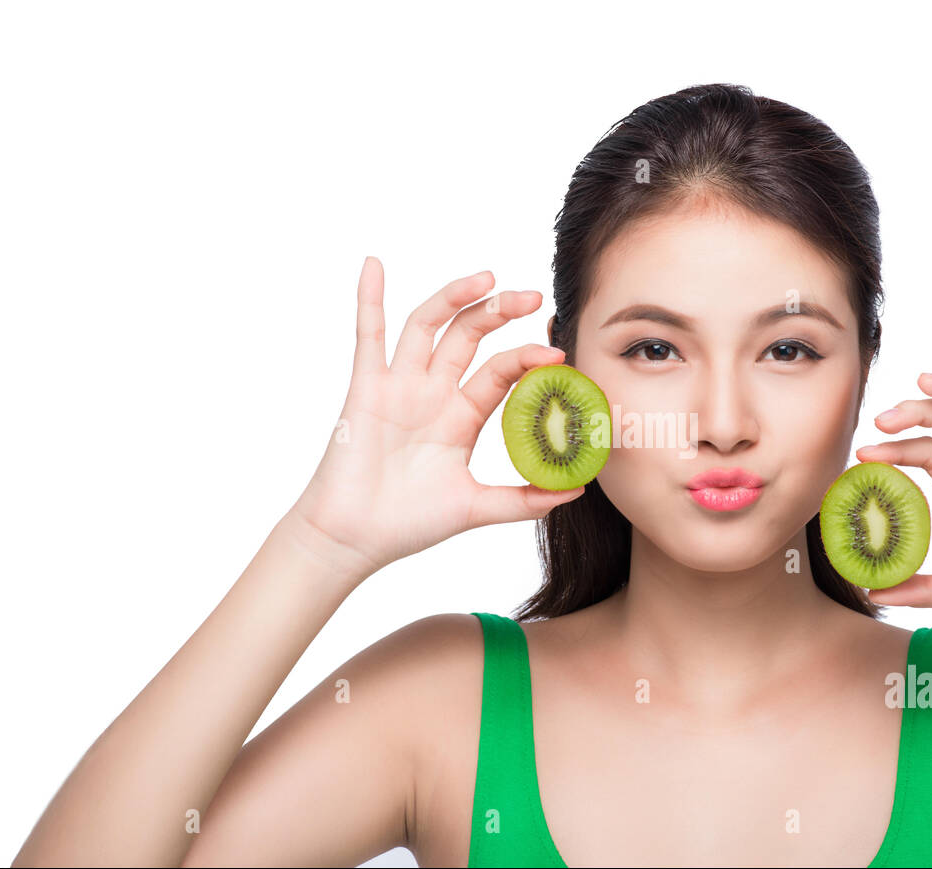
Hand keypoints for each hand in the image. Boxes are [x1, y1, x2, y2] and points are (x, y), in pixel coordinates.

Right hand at [288, 257, 582, 578]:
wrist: (356, 539)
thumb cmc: (409, 523)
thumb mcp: (475, 508)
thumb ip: (523, 500)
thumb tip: (575, 491)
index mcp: (462, 416)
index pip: (501, 371)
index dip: (527, 358)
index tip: (557, 355)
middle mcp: (433, 393)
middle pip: (470, 336)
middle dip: (500, 312)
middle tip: (533, 297)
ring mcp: (399, 387)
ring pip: (427, 326)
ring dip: (454, 297)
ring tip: (486, 277)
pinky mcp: (366, 389)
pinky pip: (367, 336)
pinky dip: (368, 299)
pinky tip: (374, 266)